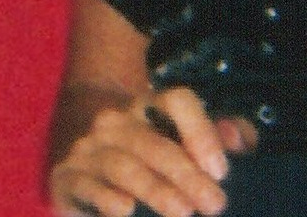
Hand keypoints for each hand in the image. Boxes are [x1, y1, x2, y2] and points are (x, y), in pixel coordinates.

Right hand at [49, 86, 256, 216]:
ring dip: (156, 190)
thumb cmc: (144, 147)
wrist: (75, 146)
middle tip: (214, 205)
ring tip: (183, 213)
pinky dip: (105, 198)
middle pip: (155, 143)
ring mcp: (89, 146)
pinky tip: (125, 211)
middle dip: (187, 175)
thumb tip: (241, 140)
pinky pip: (86, 184)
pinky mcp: (65, 175)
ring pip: (125, 165)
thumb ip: (216, 135)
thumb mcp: (178, 136)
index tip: (222, 171)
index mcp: (149, 105)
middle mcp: (118, 120)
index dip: (201, 131)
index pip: (178, 101)